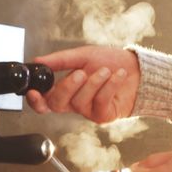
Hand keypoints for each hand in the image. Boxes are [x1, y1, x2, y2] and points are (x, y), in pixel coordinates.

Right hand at [25, 45, 140, 122]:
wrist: (138, 69)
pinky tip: (117, 76)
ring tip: (106, 71)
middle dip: (67, 87)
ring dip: (94, 82)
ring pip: (80, 101)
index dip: (35, 100)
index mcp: (65, 89)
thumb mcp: (83, 55)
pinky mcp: (103, 115)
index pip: (43, 100)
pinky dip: (109, 86)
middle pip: (57, 104)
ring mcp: (88, 110)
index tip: (33, 92)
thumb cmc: (112, 62)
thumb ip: (59, 60)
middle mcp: (74, 102)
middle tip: (80, 73)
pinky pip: (99, 102)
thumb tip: (38, 61)